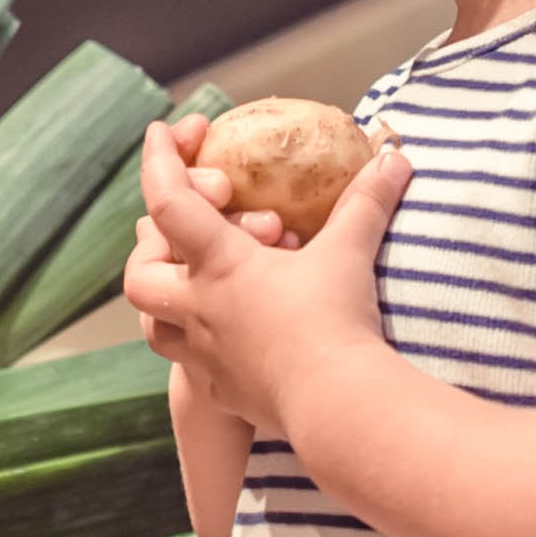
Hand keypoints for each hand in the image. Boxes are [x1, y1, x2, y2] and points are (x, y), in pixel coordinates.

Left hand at [121, 115, 405, 435]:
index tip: (160, 131)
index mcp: (219, 265)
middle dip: (152, 244)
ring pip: (154, 325)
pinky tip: (238, 339)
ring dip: (167, 299)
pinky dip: (206, 345)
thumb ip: (366, 202)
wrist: (337, 406)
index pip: (168, 201)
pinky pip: (195, 367)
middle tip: (191, 229)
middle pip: (141, 272)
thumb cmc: (336, 323)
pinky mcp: (224, 392)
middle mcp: (199, 309)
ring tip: (201, 285)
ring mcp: (206, 355)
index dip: (160, 159)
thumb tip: (394, 158)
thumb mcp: (350, 252)